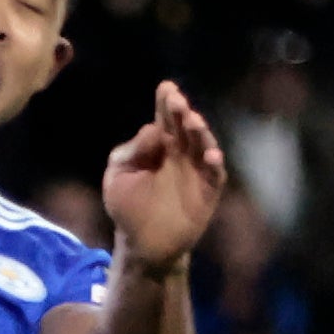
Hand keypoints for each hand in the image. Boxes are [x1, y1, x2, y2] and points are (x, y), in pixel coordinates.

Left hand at [100, 81, 226, 277]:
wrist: (142, 245)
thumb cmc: (128, 208)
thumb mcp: (118, 176)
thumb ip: (131, 151)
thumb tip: (152, 129)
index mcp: (159, 147)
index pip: (164, 120)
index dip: (166, 103)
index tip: (166, 88)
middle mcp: (181, 154)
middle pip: (184, 127)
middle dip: (181, 112)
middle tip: (176, 100)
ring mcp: (196, 171)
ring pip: (202, 145)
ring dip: (200, 132)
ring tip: (193, 121)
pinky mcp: (208, 191)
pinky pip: (215, 174)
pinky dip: (215, 164)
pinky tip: (211, 155)